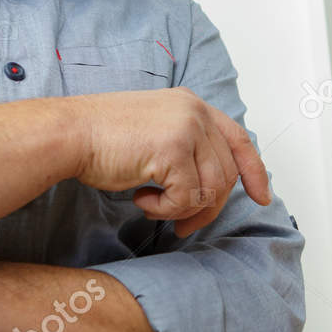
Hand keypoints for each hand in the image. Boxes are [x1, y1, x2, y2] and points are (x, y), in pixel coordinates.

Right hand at [66, 87, 271, 236]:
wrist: (69, 134)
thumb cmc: (102, 139)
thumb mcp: (155, 133)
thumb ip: (186, 148)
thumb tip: (211, 187)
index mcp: (193, 105)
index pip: (239, 139)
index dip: (254, 171)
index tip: (261, 197)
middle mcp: (195, 112)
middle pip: (226, 173)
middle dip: (209, 207)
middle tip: (185, 226)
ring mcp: (187, 129)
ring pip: (210, 189)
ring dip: (183, 209)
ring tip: (155, 206)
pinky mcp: (173, 151)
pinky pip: (187, 198)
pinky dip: (165, 209)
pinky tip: (141, 200)